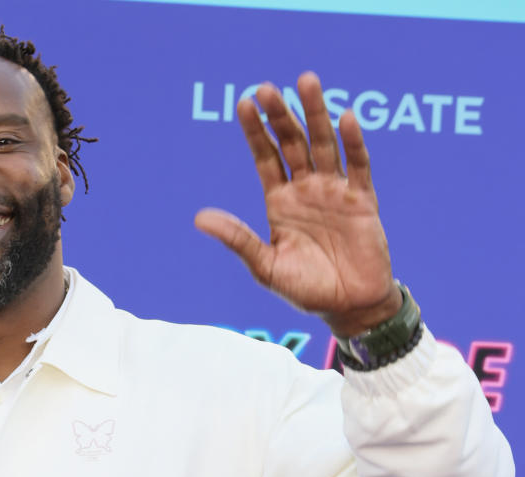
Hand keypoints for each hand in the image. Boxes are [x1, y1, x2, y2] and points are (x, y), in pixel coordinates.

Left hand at [194, 72, 400, 337]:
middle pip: (292, 143)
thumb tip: (199, 218)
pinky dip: (353, 143)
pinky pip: (358, 166)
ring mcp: (335, 192)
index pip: (265, 158)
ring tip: (306, 82)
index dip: (256, 132)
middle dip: (281, 116)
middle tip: (268, 88)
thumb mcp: (266, 266)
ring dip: (317, 114)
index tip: (245, 103)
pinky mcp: (363, 200)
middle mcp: (306, 190)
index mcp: (280, 203)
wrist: (348, 308)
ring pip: (324, 144)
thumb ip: (237, 239)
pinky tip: (345, 118)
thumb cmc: (305, 289)